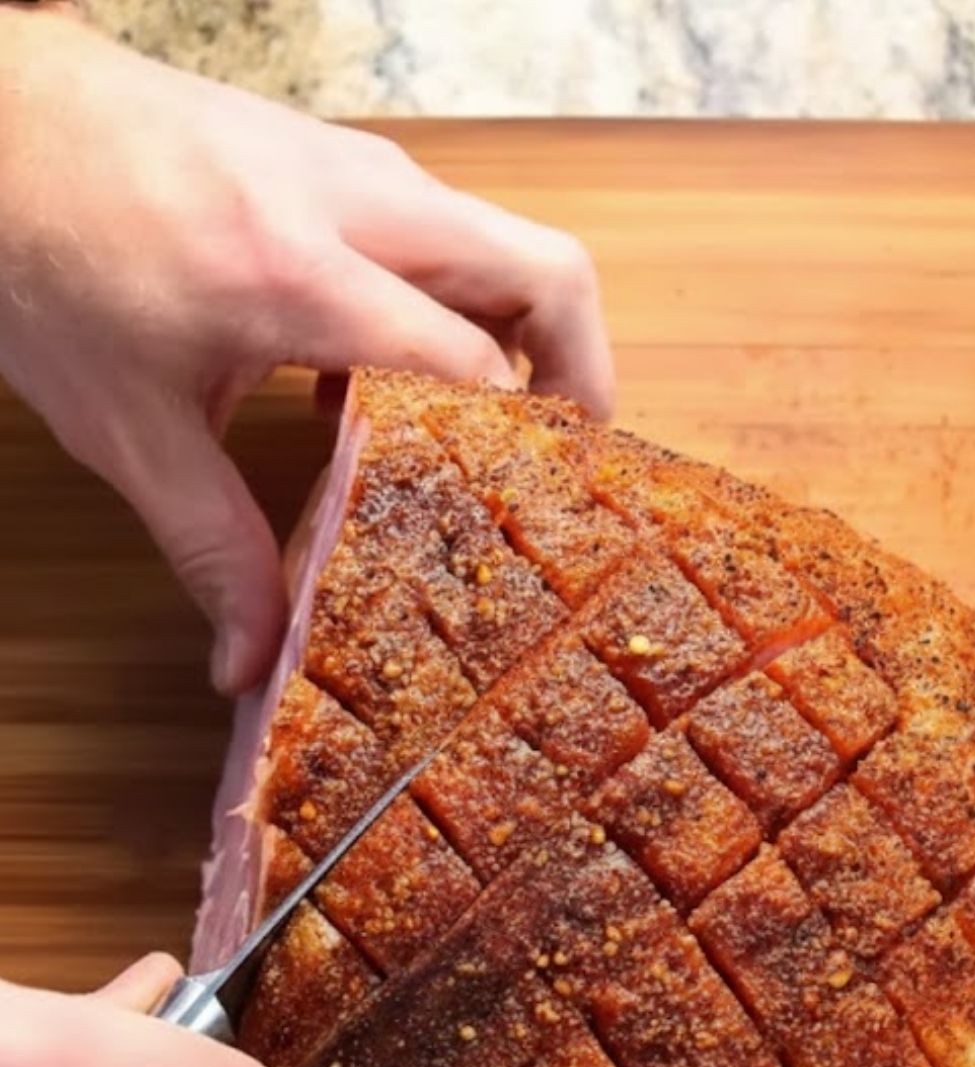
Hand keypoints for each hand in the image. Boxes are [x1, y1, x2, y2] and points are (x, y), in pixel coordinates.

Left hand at [0, 10, 612, 694]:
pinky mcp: (339, 159)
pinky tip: (392, 383)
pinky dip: (463, 305)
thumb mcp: (125, 426)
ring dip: (524, 339)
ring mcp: (355, 170)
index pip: (474, 366)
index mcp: (301, 278)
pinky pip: (447, 232)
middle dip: (583, 375)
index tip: (523, 522)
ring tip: (492, 441)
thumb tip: (251, 662)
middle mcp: (354, 207)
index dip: (516, 451)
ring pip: (506, 243)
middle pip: (546, 273)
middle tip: (569, 470)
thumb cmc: (46, 255)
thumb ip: (208, 546)